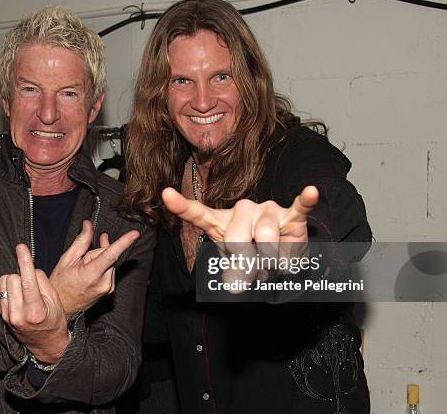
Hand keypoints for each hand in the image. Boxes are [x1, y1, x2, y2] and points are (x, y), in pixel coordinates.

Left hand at [0, 244, 68, 363]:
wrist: (45, 343)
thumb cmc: (53, 322)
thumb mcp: (55, 302)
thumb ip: (42, 282)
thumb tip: (29, 267)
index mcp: (34, 311)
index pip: (27, 282)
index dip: (24, 262)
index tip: (21, 247)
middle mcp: (17, 314)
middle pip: (13, 278)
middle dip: (23, 275)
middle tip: (33, 283)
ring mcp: (6, 313)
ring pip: (4, 280)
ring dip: (14, 278)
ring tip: (25, 288)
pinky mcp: (1, 312)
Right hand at [50, 220, 139, 316]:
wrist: (62, 307)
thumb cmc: (60, 285)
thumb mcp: (67, 260)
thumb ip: (81, 241)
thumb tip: (88, 225)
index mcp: (92, 274)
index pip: (111, 254)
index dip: (124, 242)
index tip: (134, 234)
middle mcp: (104, 282)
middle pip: (109, 255)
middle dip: (97, 251)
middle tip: (82, 260)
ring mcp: (108, 287)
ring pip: (110, 262)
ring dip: (100, 259)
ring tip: (83, 266)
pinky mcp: (109, 289)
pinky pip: (110, 269)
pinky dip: (103, 265)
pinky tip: (91, 267)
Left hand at [162, 186, 318, 282]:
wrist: (279, 254)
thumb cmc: (251, 256)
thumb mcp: (234, 265)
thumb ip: (230, 273)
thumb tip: (236, 284)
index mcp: (223, 221)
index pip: (198, 213)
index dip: (181, 205)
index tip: (166, 194)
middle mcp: (243, 210)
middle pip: (238, 237)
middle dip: (243, 264)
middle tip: (249, 276)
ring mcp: (267, 210)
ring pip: (266, 237)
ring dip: (270, 261)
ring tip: (271, 263)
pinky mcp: (292, 215)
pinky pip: (299, 208)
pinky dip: (305, 201)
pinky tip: (311, 192)